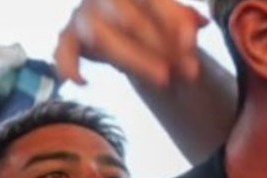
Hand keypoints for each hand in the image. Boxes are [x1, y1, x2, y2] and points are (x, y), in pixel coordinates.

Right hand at [55, 0, 207, 87]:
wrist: (123, 26)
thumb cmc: (153, 19)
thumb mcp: (173, 18)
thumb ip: (185, 19)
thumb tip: (202, 22)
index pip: (154, 0)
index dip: (174, 20)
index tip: (192, 45)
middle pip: (131, 20)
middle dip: (162, 49)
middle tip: (189, 74)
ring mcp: (85, 14)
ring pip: (102, 36)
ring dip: (135, 60)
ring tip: (164, 80)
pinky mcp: (70, 35)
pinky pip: (64, 49)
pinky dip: (69, 64)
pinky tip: (82, 81)